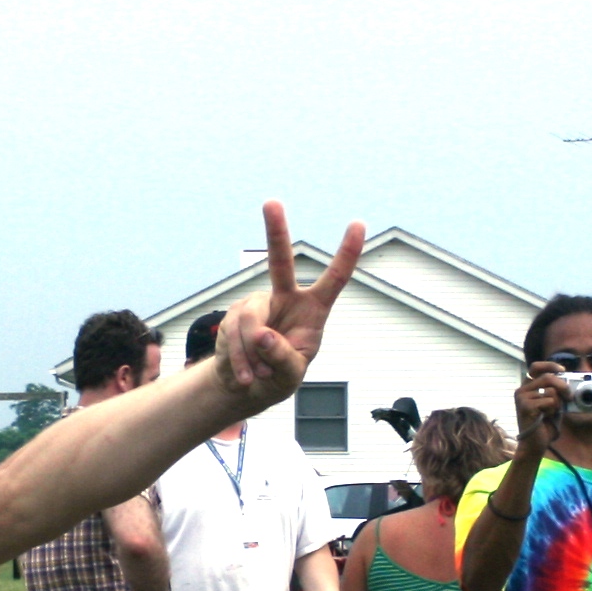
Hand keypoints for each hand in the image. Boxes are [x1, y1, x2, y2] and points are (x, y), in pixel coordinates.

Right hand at [212, 202, 366, 403]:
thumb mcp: (290, 375)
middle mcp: (285, 298)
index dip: (347, 253)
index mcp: (313, 310)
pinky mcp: (234, 315)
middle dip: (276, 232)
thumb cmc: (278, 377)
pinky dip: (238, 360)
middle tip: (271, 203)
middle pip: (280, 263)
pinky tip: (243, 376)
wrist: (245, 388)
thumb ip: (282, 357)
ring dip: (251, 355)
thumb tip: (262, 334)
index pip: (334, 278)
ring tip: (255, 377)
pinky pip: (233, 334)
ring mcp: (257, 305)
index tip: (358, 223)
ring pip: (250, 319)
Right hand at [513, 368, 567, 447]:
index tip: (562, 370)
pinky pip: (550, 401)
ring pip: (551, 391)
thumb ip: (557, 392)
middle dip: (563, 385)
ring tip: (551, 413)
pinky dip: (553, 410)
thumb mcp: (553, 404)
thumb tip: (569, 382)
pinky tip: (545, 418)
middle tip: (569, 395)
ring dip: (557, 403)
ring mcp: (522, 398)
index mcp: (527, 388)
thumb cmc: (544, 424)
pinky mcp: (526, 406)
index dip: (550, 365)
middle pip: (547, 377)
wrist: (534, 444)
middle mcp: (522, 390)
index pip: (536, 367)